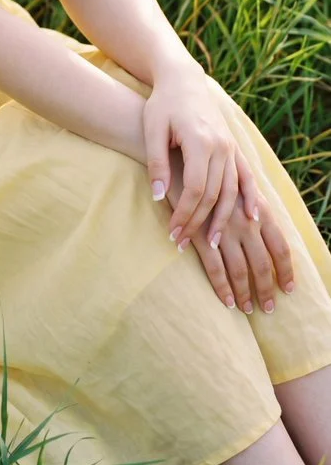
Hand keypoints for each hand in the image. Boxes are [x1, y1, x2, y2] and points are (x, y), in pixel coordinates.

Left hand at [144, 68, 258, 248]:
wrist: (183, 80)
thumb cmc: (162, 104)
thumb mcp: (153, 129)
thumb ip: (157, 164)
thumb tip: (159, 198)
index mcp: (200, 141)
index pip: (196, 190)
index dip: (185, 214)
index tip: (172, 233)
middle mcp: (221, 146)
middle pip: (213, 196)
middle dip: (198, 222)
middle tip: (182, 242)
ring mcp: (231, 147)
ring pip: (231, 191)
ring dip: (221, 219)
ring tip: (211, 243)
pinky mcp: (234, 147)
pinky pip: (246, 177)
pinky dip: (250, 198)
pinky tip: (251, 218)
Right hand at [166, 149, 295, 312]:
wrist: (175, 155)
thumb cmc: (202, 169)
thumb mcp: (233, 183)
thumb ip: (247, 203)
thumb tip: (256, 225)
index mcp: (256, 207)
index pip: (279, 244)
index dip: (285, 268)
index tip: (288, 287)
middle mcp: (244, 219)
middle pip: (262, 262)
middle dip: (267, 288)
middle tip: (268, 308)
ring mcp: (223, 227)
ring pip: (240, 268)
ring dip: (244, 292)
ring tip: (246, 309)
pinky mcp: (200, 233)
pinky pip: (214, 266)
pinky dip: (221, 285)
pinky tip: (225, 300)